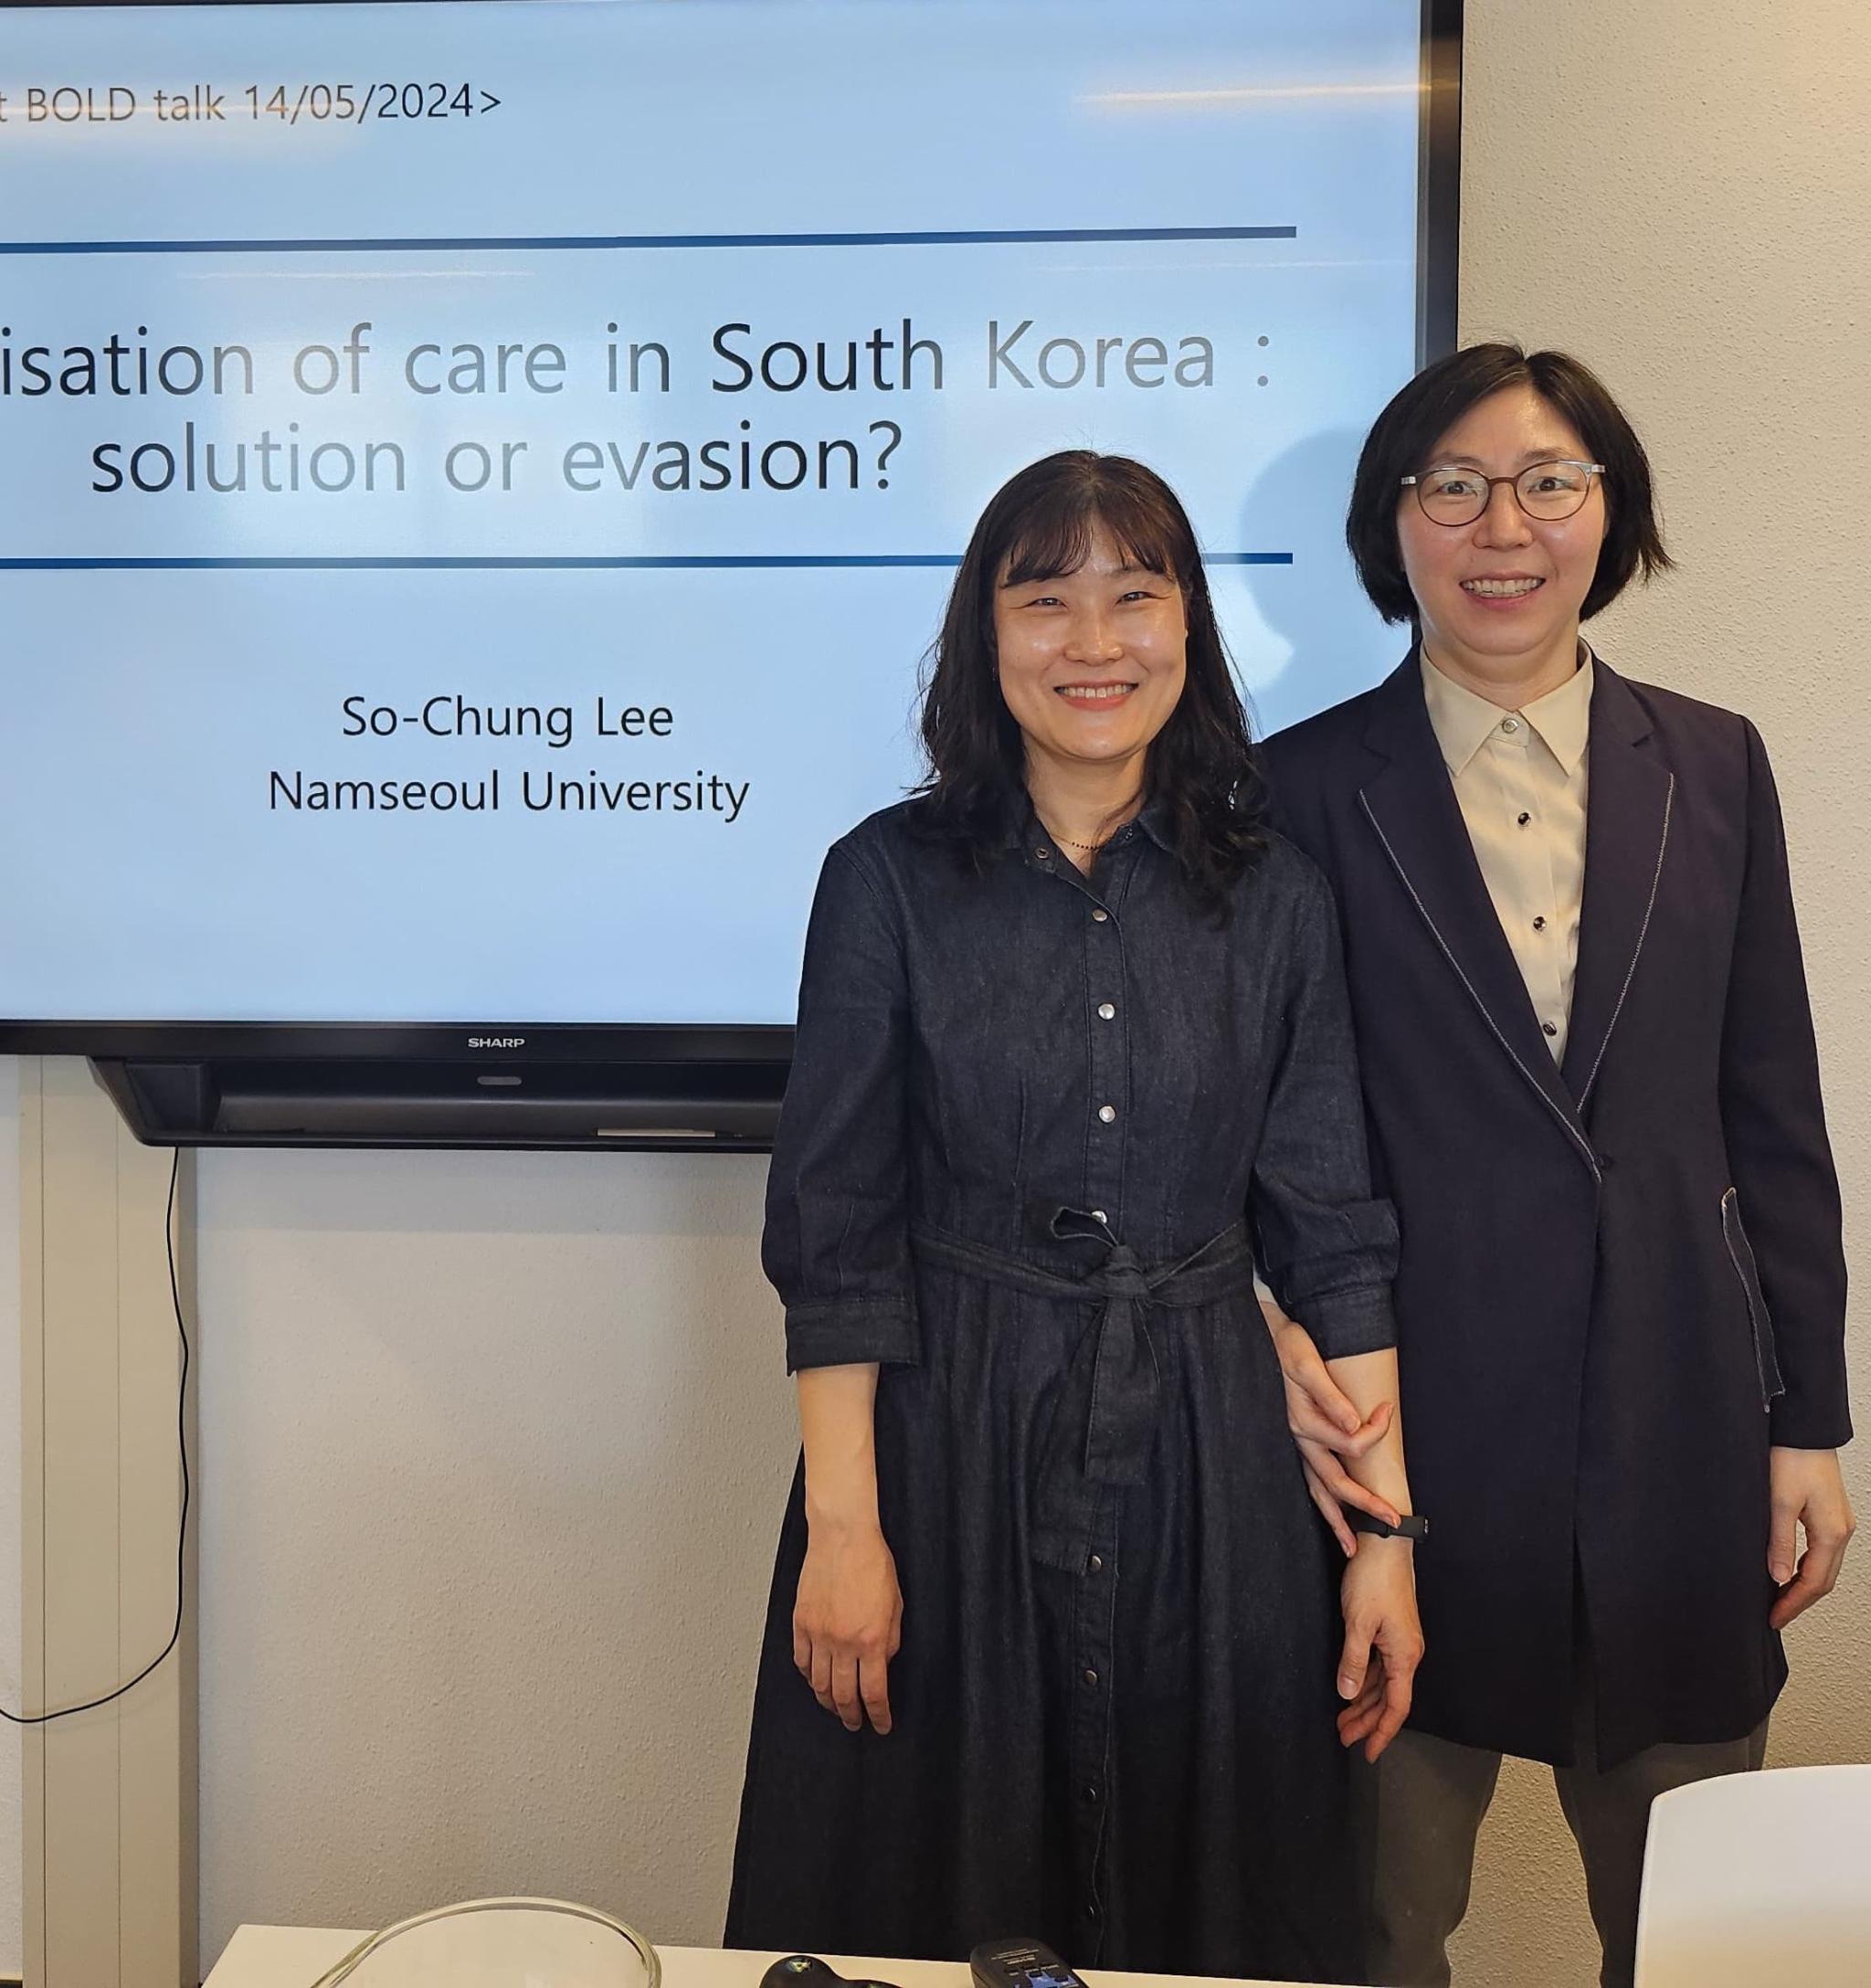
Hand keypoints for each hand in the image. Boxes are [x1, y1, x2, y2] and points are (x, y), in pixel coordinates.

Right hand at [792, 1516, 902, 1732]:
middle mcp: (842, 1642)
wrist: (843, 1536)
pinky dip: (808, 1677)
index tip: (882, 1725)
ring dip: (828, 1702)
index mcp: (871, 1640)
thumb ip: (890, 1640)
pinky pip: (802, 1661)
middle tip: (856, 1724)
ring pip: (819, 1684)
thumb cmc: (873, 1563)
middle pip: (843, 1695)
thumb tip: (882, 1664)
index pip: (874, 1693)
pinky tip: (815, 1681)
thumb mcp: (896, 1605)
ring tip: (836, 1709)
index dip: (878, 1715)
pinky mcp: (801, 1622)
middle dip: (852, 1715)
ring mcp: (818, 1633)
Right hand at [1263, 1300, 1402, 1554]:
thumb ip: (1330, 1398)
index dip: (1375, 1431)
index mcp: (1304, 1423)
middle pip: (1335, 1483)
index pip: (1351, 1443)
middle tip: (1393, 1523)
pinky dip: (1321, 1501)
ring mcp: (1294, 1442)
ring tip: (1352, 1546)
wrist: (1263, 1334)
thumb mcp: (1307, 1365)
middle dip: (1365, 1505)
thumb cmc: (1286, 1346)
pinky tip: (1329, 1512)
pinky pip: (1309, 1478)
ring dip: (1337, 1519)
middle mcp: (1299, 1439)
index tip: (1387, 1408)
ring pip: (1317, 1490)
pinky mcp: (1294, 1438)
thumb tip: (1355, 1425)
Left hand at [1336, 1535, 1422, 1761]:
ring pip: (1382, 1683)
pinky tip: (1350, 1688)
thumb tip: (1346, 1694)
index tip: (1368, 1753)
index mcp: (1405, 1655)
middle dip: (1367, 1721)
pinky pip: (1379, 1666)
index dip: (1382, 1732)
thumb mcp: (1357, 1623)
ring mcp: (1399, 1641)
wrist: (1384, 1543)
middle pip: (1389, 1698)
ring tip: (1342, 1719)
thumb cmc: (1373, 1579)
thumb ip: (1352, 1661)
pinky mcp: (1391, 1630)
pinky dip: (1364, 1681)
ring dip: (1363, 1702)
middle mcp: (1407, 1652)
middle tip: (1343, 1737)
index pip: (1396, 1707)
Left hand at [1767, 1447, 1854, 1630]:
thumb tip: (1777, 1577)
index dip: (1793, 1604)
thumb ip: (1779, 1541)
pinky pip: (1822, 1552)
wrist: (1803, 1429)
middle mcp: (1841, 1531)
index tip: (1774, 1618)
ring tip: (1779, 1599)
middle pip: (1823, 1580)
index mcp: (1832, 1533)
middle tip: (1775, 1615)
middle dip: (1799, 1601)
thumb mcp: (1779, 1501)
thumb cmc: (1791, 1458)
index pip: (1814, 1583)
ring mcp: (1839, 1523)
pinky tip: (1789, 1571)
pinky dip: (1807, 1568)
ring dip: (1803, 1586)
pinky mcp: (1831, 1515)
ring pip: (1824, 1567)